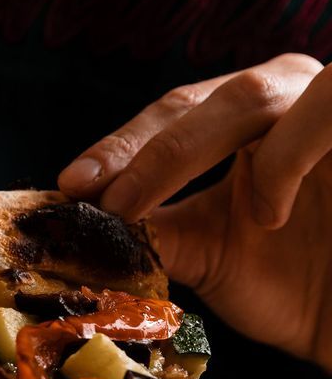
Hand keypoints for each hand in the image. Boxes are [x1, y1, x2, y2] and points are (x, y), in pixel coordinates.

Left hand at [58, 53, 331, 370]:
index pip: (173, 114)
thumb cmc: (293, 285)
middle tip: (100, 197)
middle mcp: (288, 98)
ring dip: (191, 148)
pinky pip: (325, 109)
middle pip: (205, 99)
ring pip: (255, 92)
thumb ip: (152, 231)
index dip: (121, 146)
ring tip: (151, 208)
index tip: (72, 185)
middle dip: (143, 149)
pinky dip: (286, 156)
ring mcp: (328, 109)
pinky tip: (266, 214)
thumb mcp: (209, 255)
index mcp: (246, 120)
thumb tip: (81, 224)